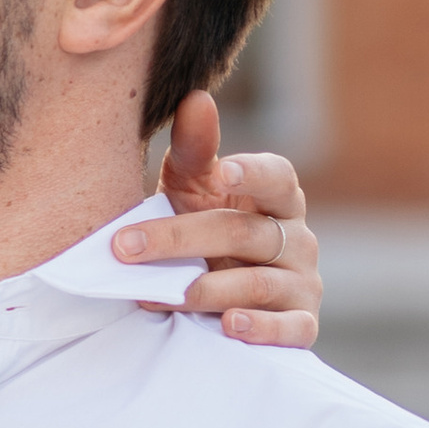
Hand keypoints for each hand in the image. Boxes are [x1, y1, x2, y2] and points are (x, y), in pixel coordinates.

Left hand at [114, 90, 321, 343]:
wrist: (214, 299)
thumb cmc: (204, 231)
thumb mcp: (192, 190)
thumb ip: (194, 149)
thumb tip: (195, 98)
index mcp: (278, 197)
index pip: (278, 176)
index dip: (252, 173)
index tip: (221, 173)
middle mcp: (297, 237)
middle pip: (244, 233)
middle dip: (181, 240)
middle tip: (125, 247)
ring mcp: (303, 282)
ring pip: (259, 283)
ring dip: (206, 289)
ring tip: (162, 295)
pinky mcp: (302, 324)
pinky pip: (290, 329)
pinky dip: (261, 329)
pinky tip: (229, 325)